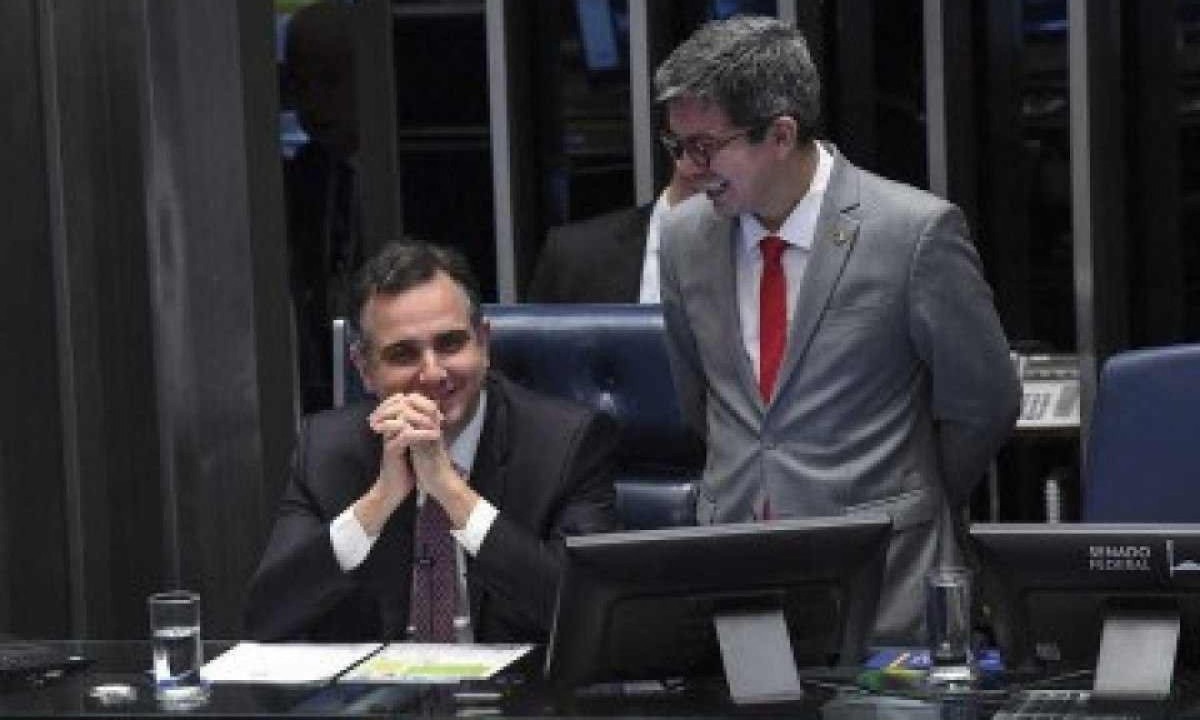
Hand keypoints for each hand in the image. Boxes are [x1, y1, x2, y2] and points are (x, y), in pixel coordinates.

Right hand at [352, 394, 442, 534]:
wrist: (393, 489)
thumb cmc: (404, 468)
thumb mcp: (413, 445)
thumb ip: (417, 429)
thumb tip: (431, 415)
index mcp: (391, 426)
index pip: (396, 402)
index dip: (414, 399)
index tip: (433, 405)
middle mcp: (387, 430)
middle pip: (396, 405)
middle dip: (417, 404)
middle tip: (435, 409)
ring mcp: (388, 439)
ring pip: (400, 417)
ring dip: (421, 417)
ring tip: (437, 421)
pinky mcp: (392, 450)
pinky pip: (406, 435)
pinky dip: (422, 433)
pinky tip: (436, 435)